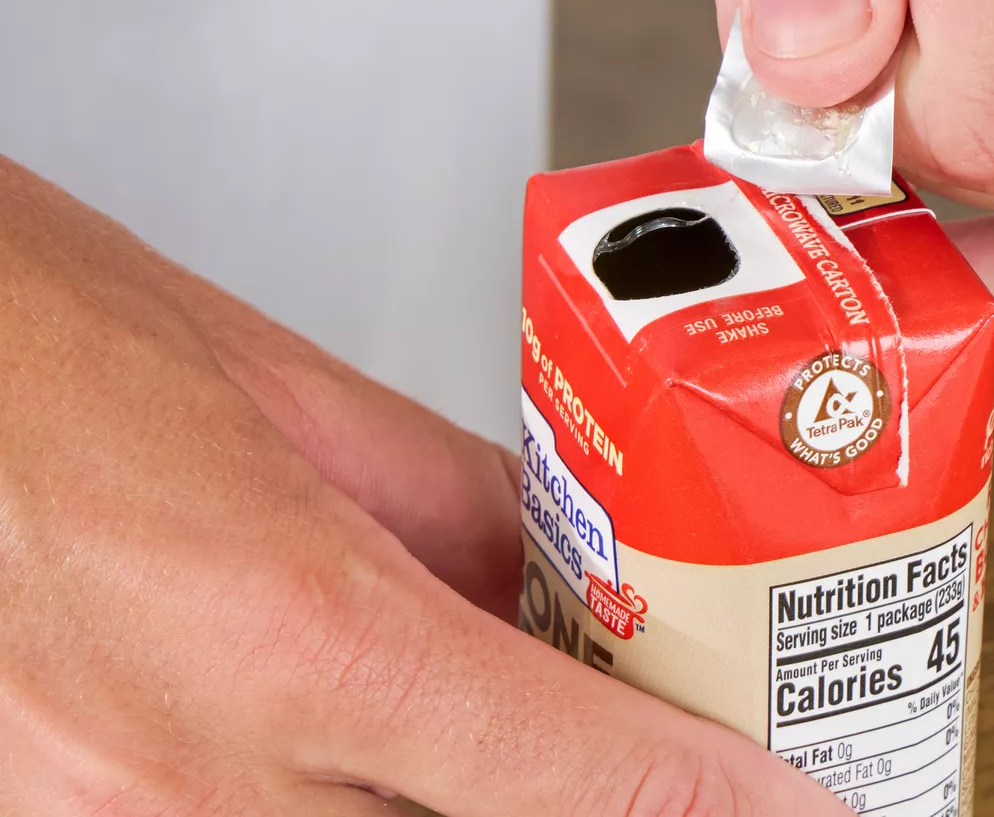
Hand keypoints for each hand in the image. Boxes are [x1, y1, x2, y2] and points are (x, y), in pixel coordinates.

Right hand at [0, 158, 843, 815]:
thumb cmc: (49, 345)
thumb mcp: (300, 407)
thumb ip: (466, 518)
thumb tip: (583, 577)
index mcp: (299, 626)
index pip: (578, 777)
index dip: (722, 809)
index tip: (797, 810)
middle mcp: (202, 778)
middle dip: (622, 815)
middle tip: (689, 775)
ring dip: (499, 806)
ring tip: (538, 749)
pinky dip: (360, 804)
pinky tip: (383, 756)